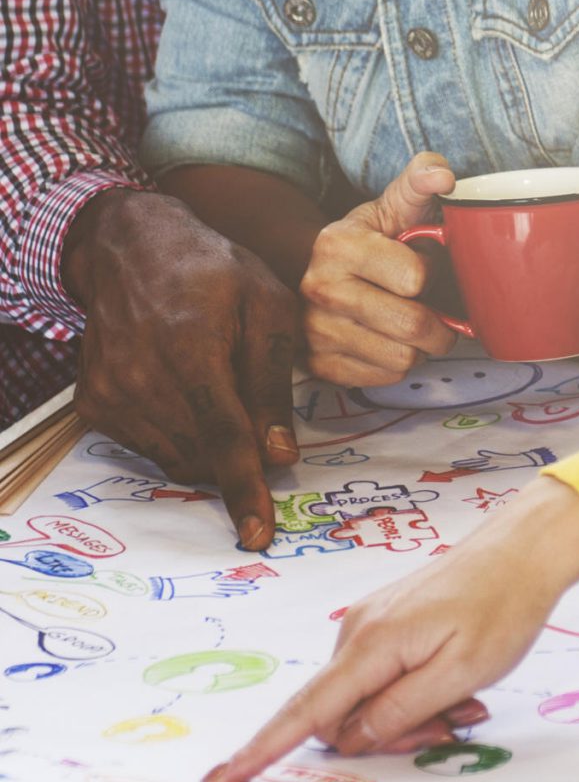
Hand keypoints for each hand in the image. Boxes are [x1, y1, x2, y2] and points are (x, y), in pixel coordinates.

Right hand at [63, 190, 298, 550]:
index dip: (245, 490)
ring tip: (221, 396)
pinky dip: (181, 439)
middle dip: (242, 459)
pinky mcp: (94, 404)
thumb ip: (272, 384)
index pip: (225, 438)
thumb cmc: (213, 272)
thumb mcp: (267, 308)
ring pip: (178, 459)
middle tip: (259, 423)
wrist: (131, 248)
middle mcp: (141, 378)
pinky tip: (187, 396)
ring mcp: (111, 393)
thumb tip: (280, 454)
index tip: (259, 533)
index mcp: (192, 349)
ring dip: (212, 451)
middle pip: (204, 455)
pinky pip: (151, 448)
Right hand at [201, 477, 578, 781]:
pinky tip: (456, 684)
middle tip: (453, 726)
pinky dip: (414, 690)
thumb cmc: (500, 608)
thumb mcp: (459, 673)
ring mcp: (372, 622)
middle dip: (388, 734)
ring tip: (466, 701)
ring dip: (408, 713)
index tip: (222, 778)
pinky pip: (383, 673)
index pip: (307, 710)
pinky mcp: (389, 621)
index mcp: (371, 644)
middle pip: (344, 712)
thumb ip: (399, 711)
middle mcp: (359, 631)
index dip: (264, 749)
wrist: (520, 551)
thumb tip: (349, 740)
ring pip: (367, 696)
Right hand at [301, 152, 458, 387]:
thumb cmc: (366, 242)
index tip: (420, 268)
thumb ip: (418, 183)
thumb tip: (444, 174)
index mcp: (338, 245)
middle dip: (438, 323)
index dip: (430, 274)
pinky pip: (386, 378)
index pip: (416, 278)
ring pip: (403, 359)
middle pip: (413, 326)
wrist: (311, 274)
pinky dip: (396, 364)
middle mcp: (320, 291)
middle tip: (433, 310)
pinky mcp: (322, 367)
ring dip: (418, 346)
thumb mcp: (389, 207)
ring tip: (407, 324)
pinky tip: (386, 341)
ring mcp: (317, 333)